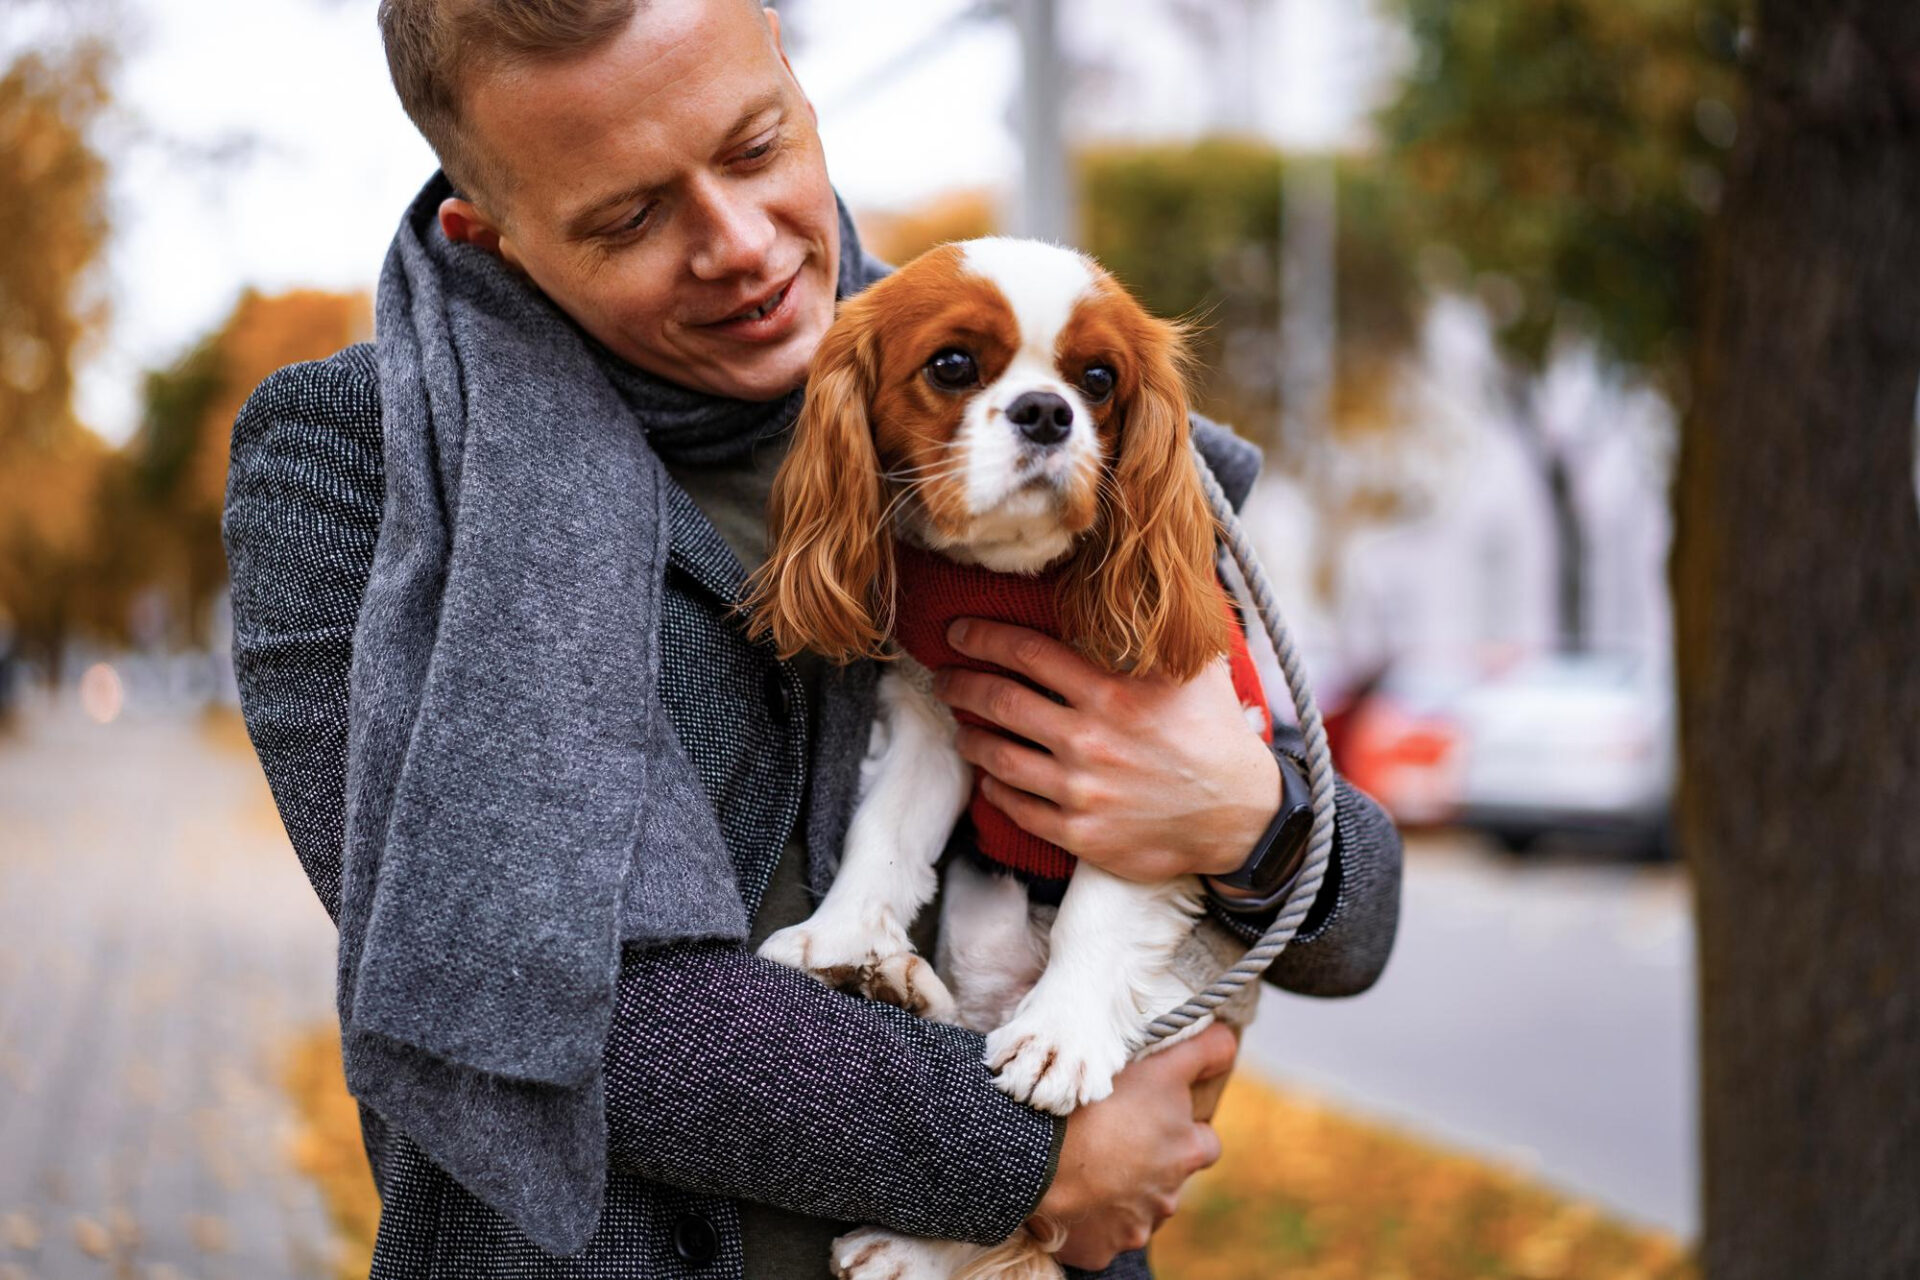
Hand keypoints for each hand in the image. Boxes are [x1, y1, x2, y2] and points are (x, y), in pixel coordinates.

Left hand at [933, 618, 1280, 880]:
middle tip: (943, 677)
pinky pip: (1018, 807)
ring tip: (960, 728)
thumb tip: (1144, 582)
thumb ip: (1160, 630)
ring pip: (998, 756)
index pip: (1026, 652)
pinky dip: (995, 789)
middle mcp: (1089, 738)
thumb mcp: (1196, 670)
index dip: (983, 638)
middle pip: (999, 700)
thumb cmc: (1217, 735)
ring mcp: (1081, 789)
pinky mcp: (1080, 833)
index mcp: (1112, 691)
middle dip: (960, 683)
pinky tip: (990, 778)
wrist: (1241, 816)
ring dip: (969, 738)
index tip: (959, 633)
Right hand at [1033, 1023, 1237, 1268]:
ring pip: (1139, 1209)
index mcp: (1187, 1151)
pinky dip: (1092, 1219)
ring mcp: (1135, 1227)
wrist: (1038, 1159)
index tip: (1157, 1116)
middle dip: (1154, 1165)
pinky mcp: (1103, 1250)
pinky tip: (1071, 1193)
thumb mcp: (1159, 1066)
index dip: (1185, 1127)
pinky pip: (1102, 1235)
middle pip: (1172, 1179)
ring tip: (1088, 1163)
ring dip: (1123, 1191)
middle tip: (1119, 1140)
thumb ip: (1204, 1051)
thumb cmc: (1100, 1105)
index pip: (1206, 1142)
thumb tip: (1230, 1038)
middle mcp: (1168, 1196)